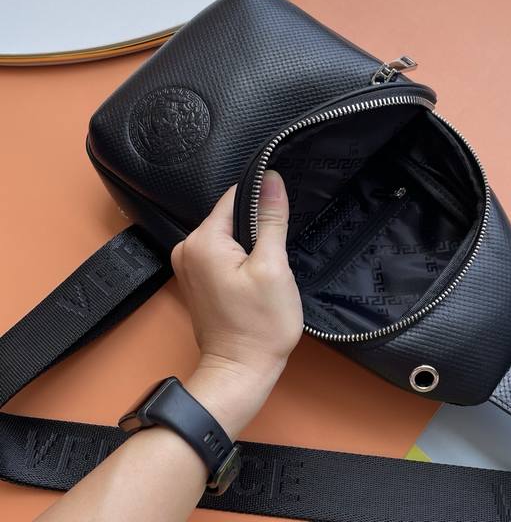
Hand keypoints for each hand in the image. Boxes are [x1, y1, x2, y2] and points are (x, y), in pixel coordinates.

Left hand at [171, 170, 302, 438]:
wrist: (240, 372)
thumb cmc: (260, 324)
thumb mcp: (273, 266)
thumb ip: (270, 219)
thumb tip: (272, 178)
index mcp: (202, 240)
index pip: (235, 197)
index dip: (263, 199)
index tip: (283, 214)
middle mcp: (187, 247)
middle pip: (230, 216)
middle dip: (257, 225)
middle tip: (279, 249)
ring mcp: (188, 265)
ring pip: (228, 235)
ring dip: (251, 243)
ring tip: (269, 264)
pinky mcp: (196, 279)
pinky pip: (222, 252)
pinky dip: (240, 257)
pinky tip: (255, 275)